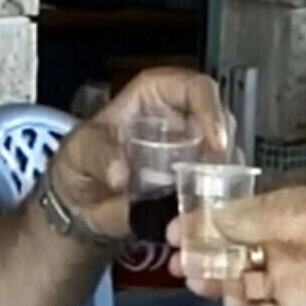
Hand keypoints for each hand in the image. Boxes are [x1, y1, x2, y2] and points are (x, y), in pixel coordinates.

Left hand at [49, 68, 229, 238]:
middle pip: (222, 126)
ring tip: (203, 203)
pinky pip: (218, 192)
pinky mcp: (196, 187)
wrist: (79, 204)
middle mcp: (182, 122)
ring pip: (227, 161)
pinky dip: (214, 204)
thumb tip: (120, 173)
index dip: (210, 108)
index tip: (215, 141)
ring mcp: (194, 155)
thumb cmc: (81, 162)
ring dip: (222, 182)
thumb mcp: (79, 152)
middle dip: (224, 153)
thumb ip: (97, 156)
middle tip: (214, 182)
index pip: (194, 87)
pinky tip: (200, 217)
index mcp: (154, 98)